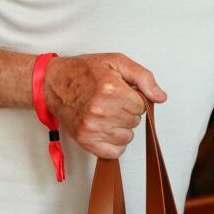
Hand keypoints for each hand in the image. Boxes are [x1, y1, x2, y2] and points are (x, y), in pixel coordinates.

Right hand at [42, 53, 165, 158]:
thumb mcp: (116, 62)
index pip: (142, 105)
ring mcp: (92, 128)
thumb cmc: (83, 71)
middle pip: (135, 121)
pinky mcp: (86, 141)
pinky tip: (105, 127)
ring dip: (121, 126)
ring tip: (106, 112)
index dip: (134, 98)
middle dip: (127, 111)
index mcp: (111, 90)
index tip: (121, 92)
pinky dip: (114, 142)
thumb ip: (143, 77)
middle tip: (111, 100)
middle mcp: (101, 111)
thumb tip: (160, 96)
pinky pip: (115, 152)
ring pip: (127, 137)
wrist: (53, 82)